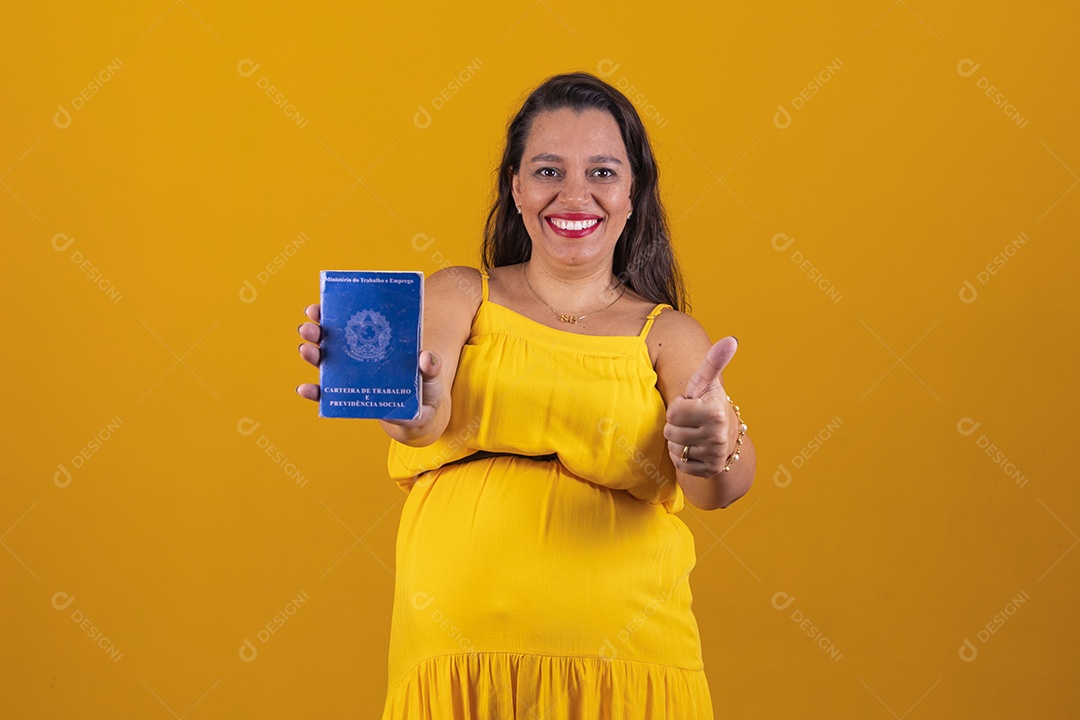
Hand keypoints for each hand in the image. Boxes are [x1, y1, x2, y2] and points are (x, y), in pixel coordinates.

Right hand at [296, 302, 446, 435]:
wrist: (419, 414)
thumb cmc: (424, 387)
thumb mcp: (431, 375)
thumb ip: (431, 367)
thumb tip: (425, 357)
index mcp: (373, 340)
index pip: (349, 321)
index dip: (331, 312)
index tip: (319, 307)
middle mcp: (356, 355)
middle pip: (330, 340)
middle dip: (316, 332)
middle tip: (308, 328)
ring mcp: (350, 376)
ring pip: (324, 363)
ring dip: (312, 355)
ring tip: (305, 350)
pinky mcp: (348, 398)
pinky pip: (326, 394)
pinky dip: (314, 392)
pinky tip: (305, 388)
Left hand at [663, 337, 739, 476]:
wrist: (725, 432)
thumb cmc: (708, 402)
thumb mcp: (706, 382)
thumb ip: (714, 361)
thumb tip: (732, 340)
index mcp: (715, 411)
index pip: (673, 412)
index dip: (678, 407)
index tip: (691, 405)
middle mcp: (718, 435)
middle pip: (671, 432)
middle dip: (676, 425)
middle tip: (691, 421)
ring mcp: (715, 454)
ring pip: (674, 449)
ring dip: (678, 441)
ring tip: (692, 433)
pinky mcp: (711, 470)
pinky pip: (680, 465)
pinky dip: (682, 457)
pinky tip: (694, 448)